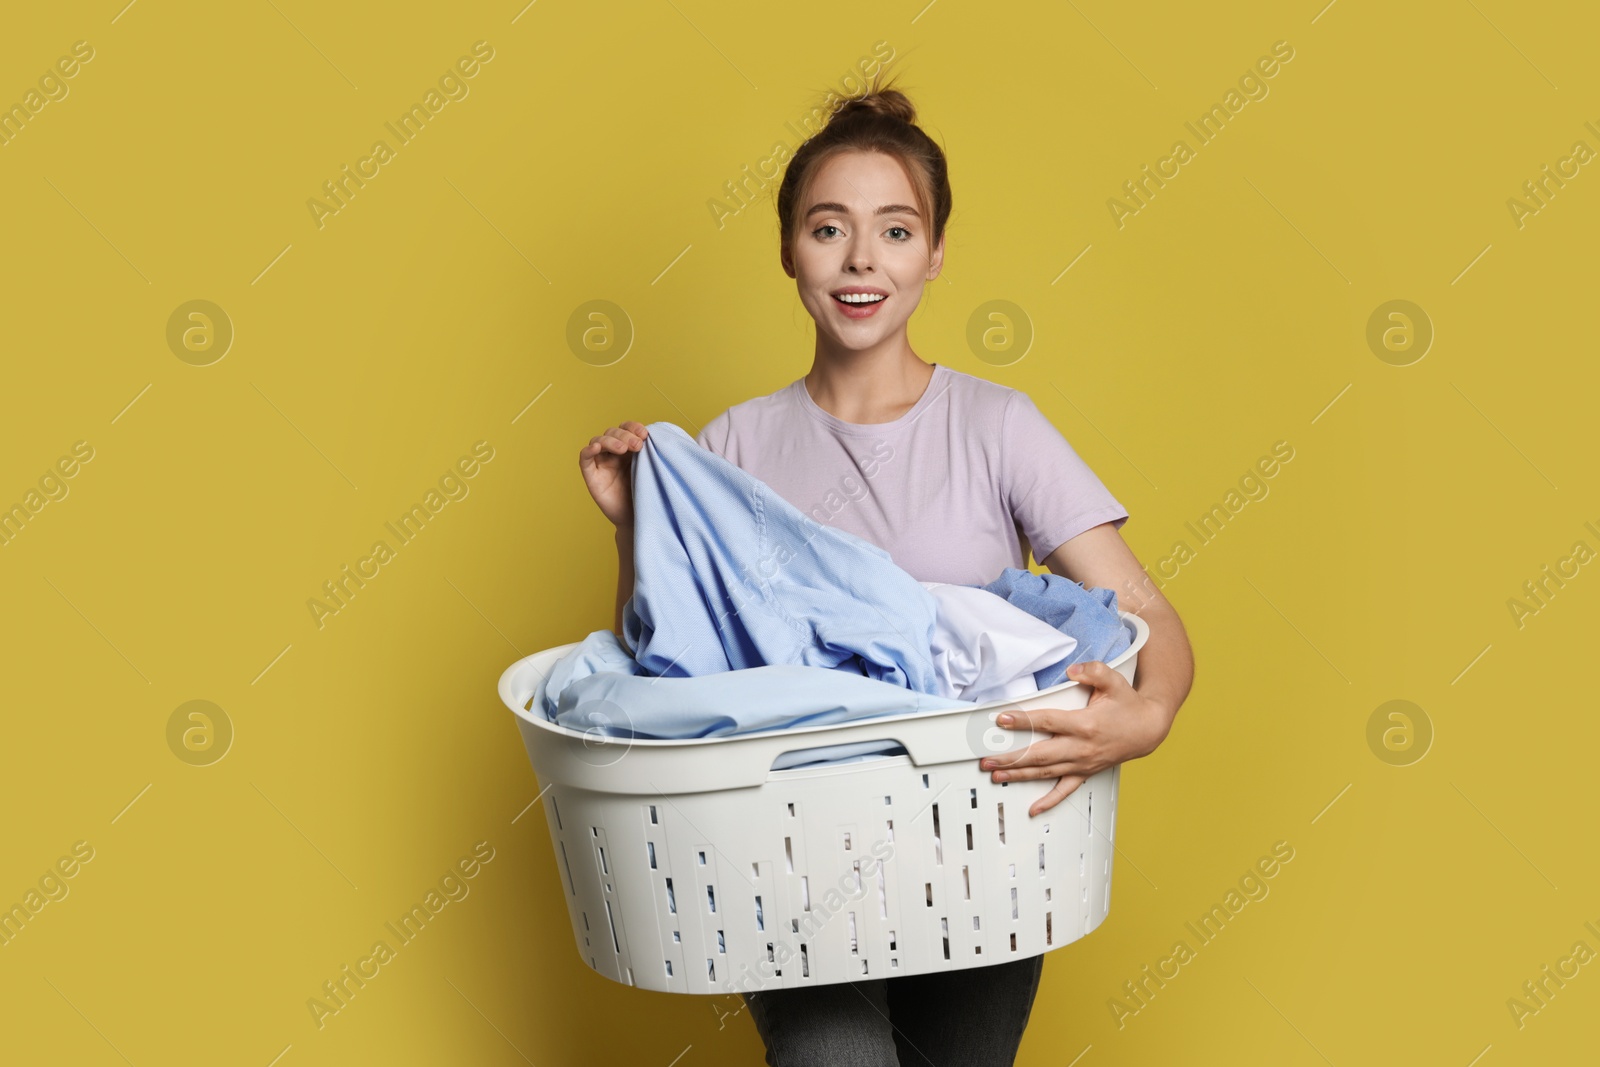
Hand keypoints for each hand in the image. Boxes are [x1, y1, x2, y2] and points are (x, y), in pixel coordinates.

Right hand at [579, 421, 649, 526]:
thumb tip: (659, 436)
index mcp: (629, 448)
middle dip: (625, 436)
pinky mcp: (591, 475)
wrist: (639, 518)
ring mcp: (601, 463)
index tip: (645, 434)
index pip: (626, 428)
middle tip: (638, 445)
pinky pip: (585, 458)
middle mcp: (613, 453)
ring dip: (611, 441)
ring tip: (623, 448)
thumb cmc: (647, 493)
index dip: (633, 427)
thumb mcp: (652, 470)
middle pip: (613, 433)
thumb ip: (651, 453)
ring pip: (599, 441)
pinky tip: (596, 447)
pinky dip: (589, 450)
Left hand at [979, 660, 1172, 815]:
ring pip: (1046, 772)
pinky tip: (1034, 808)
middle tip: (987, 759)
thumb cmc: (1128, 705)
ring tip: (996, 775)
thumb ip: (1094, 671)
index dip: (1023, 721)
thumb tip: (1073, 671)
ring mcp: (1082, 763)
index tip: (1002, 720)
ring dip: (1019, 775)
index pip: (1047, 722)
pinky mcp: (1086, 772)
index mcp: (1085, 724)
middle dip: (1011, 758)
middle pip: (1040, 754)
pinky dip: (1049, 801)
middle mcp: (1081, 747)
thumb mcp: (1114, 681)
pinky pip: (1065, 790)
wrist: (1148, 728)